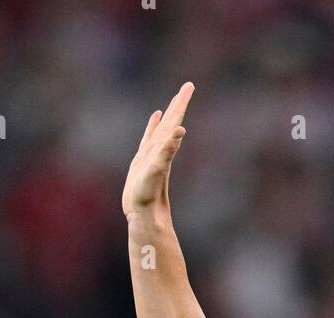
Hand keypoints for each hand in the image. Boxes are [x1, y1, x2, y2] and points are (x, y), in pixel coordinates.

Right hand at [122, 81, 193, 218]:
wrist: (144, 216)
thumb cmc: (149, 195)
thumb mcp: (158, 169)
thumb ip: (168, 149)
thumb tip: (180, 130)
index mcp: (165, 147)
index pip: (176, 120)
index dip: (181, 103)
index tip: (189, 86)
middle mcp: (161, 149)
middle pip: (172, 122)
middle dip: (179, 104)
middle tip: (188, 86)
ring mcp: (152, 154)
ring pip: (162, 129)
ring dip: (168, 115)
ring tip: (172, 102)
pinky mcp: (144, 162)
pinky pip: (150, 138)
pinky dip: (153, 127)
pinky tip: (156, 119)